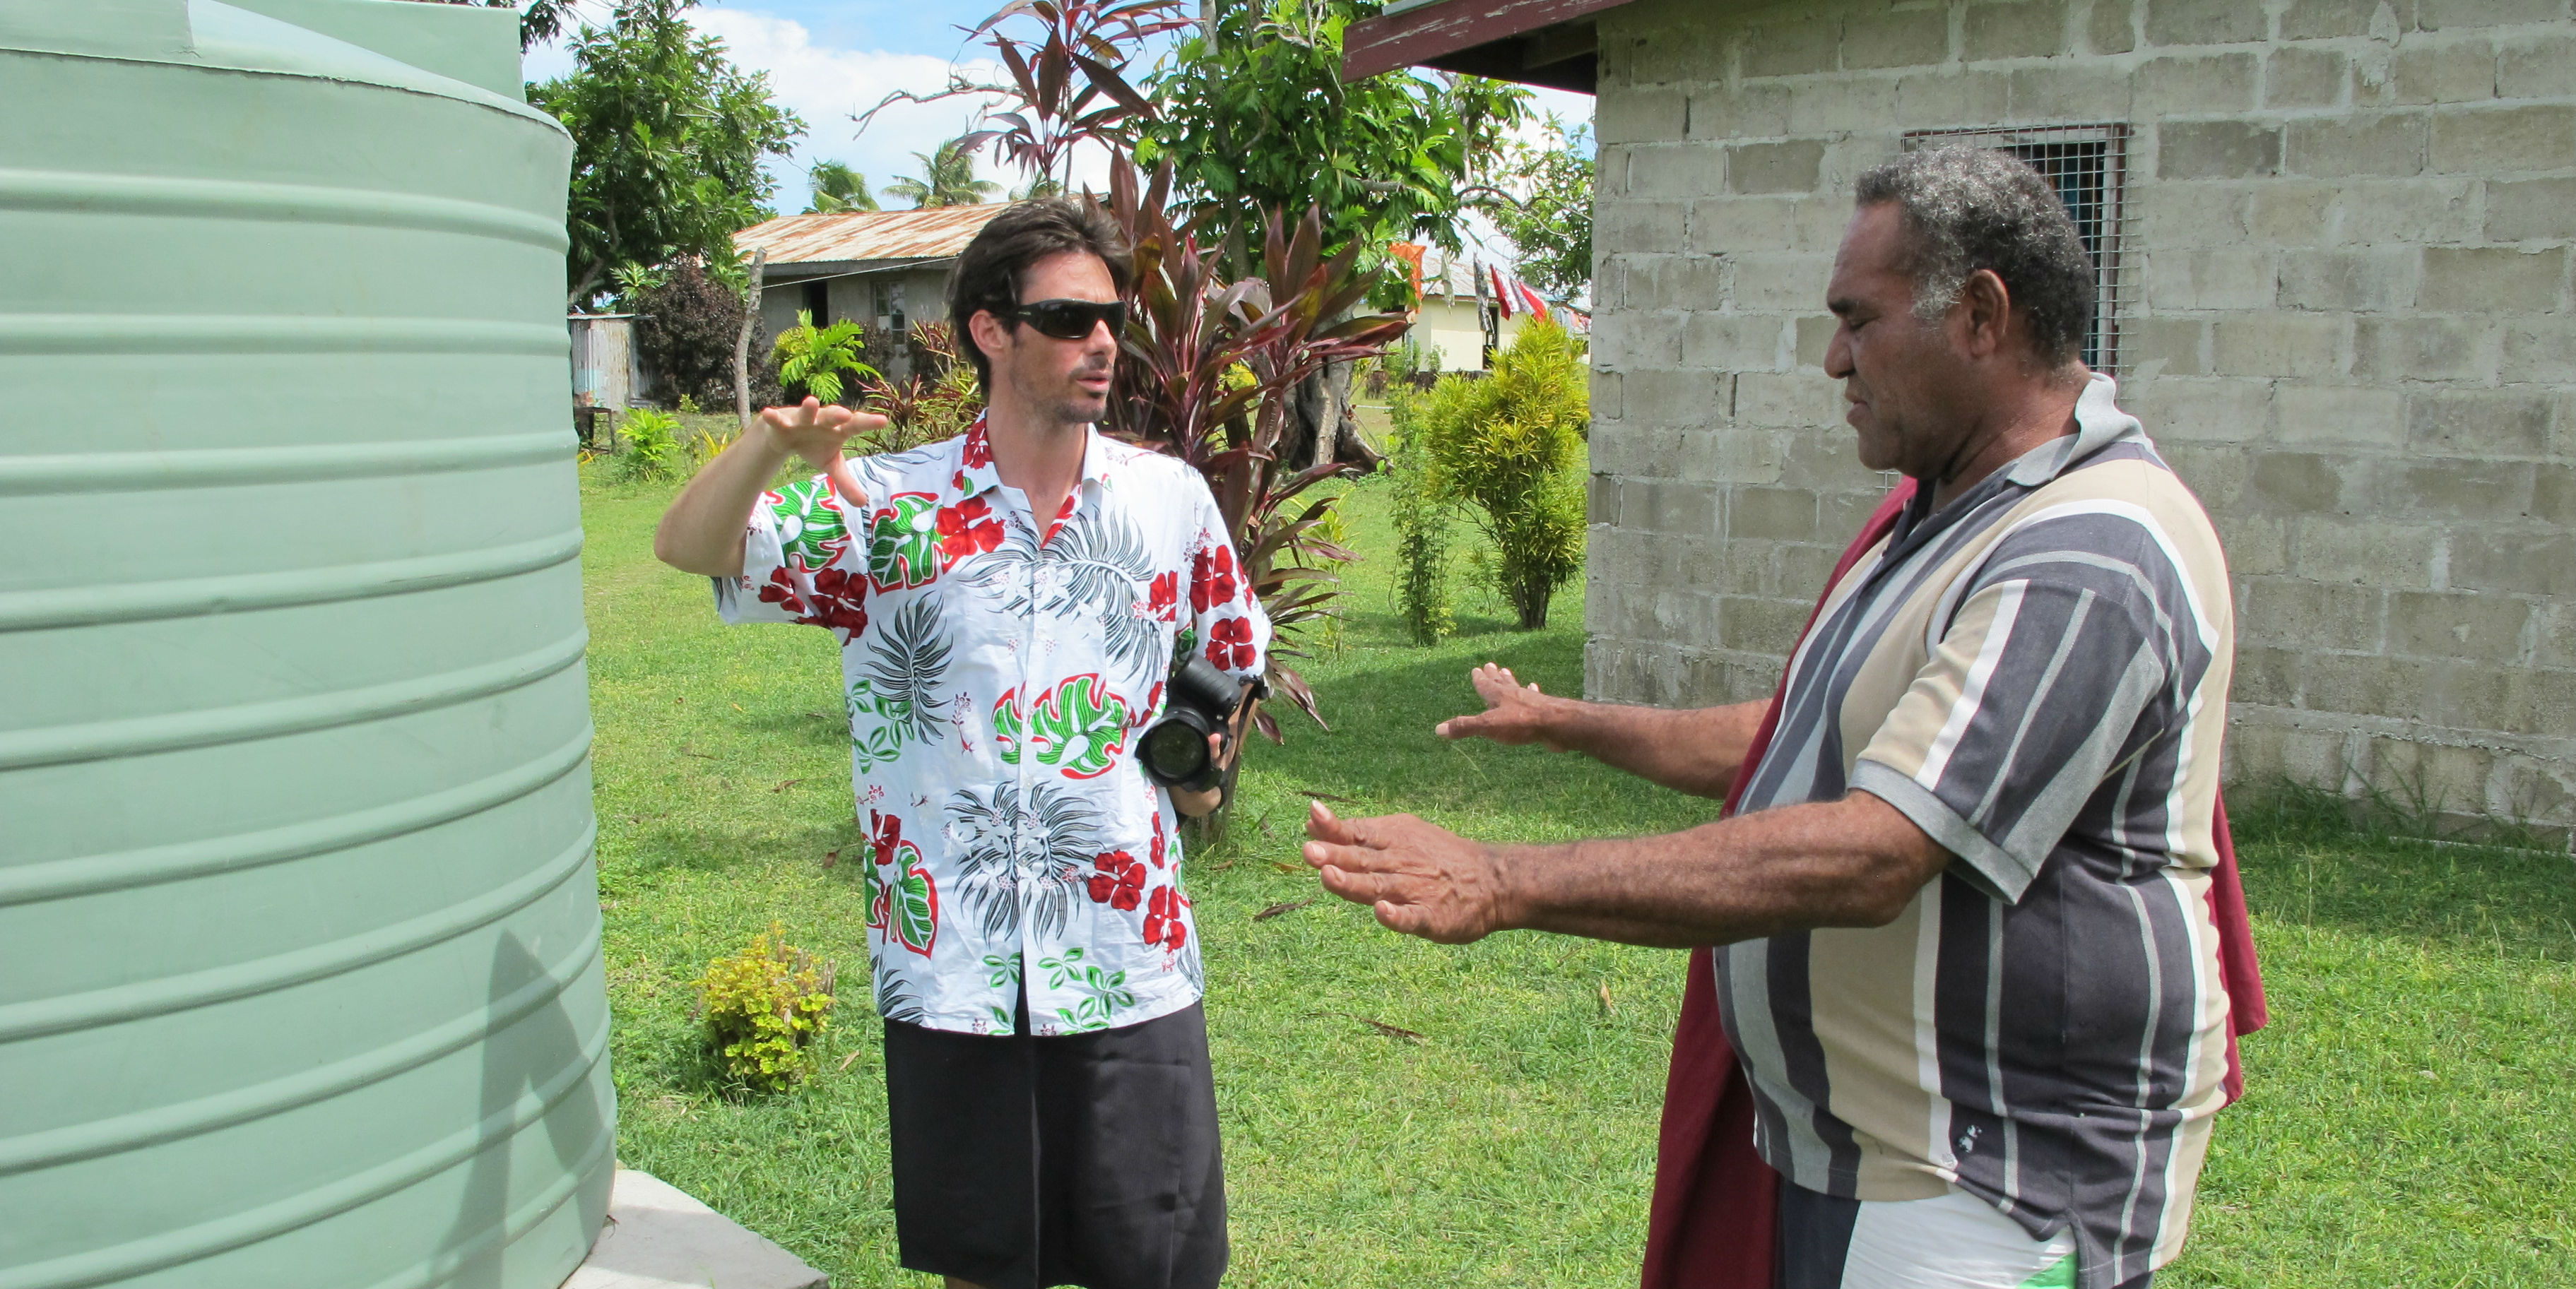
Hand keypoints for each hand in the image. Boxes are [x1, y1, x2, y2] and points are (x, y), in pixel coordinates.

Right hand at [758, 397, 886, 470]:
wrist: (787, 435)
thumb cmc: (815, 445)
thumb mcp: (830, 464)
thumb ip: (845, 481)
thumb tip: (862, 503)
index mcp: (838, 430)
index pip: (856, 426)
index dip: (868, 423)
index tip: (883, 421)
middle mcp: (822, 421)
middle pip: (832, 416)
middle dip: (837, 414)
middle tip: (845, 414)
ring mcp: (802, 419)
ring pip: (806, 413)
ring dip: (809, 408)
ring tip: (811, 401)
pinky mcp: (782, 422)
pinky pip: (777, 419)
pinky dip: (773, 417)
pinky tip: (768, 413)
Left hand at [1303, 801, 1511, 943]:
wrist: (1493, 880)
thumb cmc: (1435, 858)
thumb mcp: (1400, 835)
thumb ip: (1355, 835)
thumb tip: (1311, 825)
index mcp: (1392, 840)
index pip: (1356, 833)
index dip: (1332, 829)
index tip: (1310, 819)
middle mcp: (1400, 863)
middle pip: (1362, 860)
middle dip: (1335, 855)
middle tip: (1308, 851)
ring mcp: (1416, 890)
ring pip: (1380, 886)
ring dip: (1354, 882)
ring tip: (1329, 877)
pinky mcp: (1433, 917)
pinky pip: (1412, 917)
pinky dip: (1397, 916)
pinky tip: (1382, 913)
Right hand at [1435, 663, 1567, 750]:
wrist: (1556, 724)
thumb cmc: (1521, 724)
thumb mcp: (1488, 726)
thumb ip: (1465, 726)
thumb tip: (1438, 729)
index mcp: (1498, 696)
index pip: (1485, 685)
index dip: (1479, 679)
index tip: (1476, 669)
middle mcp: (1513, 694)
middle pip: (1501, 682)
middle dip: (1494, 676)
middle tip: (1491, 665)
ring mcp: (1529, 700)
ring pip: (1517, 688)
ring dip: (1511, 681)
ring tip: (1508, 673)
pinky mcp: (1543, 709)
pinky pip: (1534, 698)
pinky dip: (1532, 693)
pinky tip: (1534, 688)